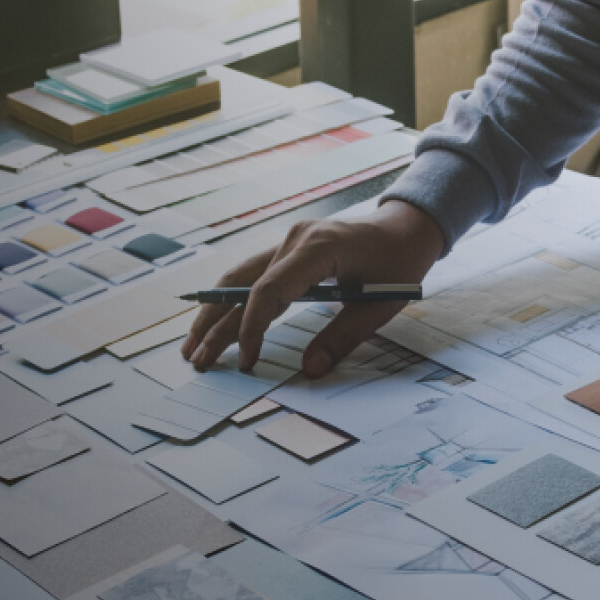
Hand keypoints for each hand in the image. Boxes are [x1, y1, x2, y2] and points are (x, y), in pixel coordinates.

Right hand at [181, 200, 445, 376]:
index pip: (268, 290)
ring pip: (240, 278)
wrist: (406, 228)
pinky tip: (216, 322)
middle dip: (216, 324)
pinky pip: (254, 275)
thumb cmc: (399, 265)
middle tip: (196, 359)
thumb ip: (343, 337)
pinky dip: (234, 300)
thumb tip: (309, 370)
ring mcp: (290, 241)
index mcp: (318, 248)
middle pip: (242, 283)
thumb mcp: (380, 306)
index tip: (245, 360)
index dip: (251, 327)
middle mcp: (295, 240)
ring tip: (194, 345)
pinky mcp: (290, 248)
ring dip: (215, 311)